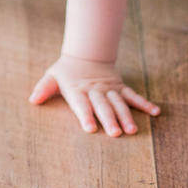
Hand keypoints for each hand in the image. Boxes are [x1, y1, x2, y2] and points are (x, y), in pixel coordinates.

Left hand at [30, 54, 159, 136]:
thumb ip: (43, 88)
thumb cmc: (66, 70)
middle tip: (115, 134)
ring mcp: (110, 88)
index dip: (86, 115)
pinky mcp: (120, 87)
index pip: (82, 104)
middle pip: (103, 106)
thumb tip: (32, 100)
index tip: (90, 129)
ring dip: (127, 116)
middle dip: (109, 119)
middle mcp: (95, 90)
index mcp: (78, 89)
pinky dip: (144, 104)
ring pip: (119, 103)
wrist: (87, 52)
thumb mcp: (52, 76)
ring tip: (132, 130)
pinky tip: (155, 112)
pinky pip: (133, 96)